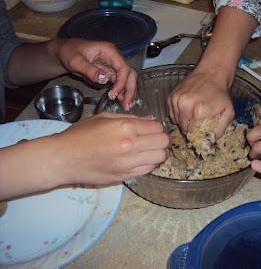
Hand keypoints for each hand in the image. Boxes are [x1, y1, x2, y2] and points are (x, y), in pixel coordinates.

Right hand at [50, 113, 169, 184]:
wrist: (63, 158)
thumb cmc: (81, 134)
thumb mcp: (104, 117)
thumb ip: (130, 118)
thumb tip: (151, 120)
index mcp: (125, 127)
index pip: (157, 126)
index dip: (158, 126)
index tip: (152, 128)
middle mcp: (131, 145)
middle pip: (163, 142)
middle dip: (162, 138)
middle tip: (155, 138)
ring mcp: (129, 163)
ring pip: (160, 157)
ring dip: (159, 152)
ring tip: (150, 150)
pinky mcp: (125, 176)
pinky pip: (149, 170)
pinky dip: (150, 163)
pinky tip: (141, 159)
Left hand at [55, 38, 136, 109]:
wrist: (63, 52)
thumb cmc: (68, 52)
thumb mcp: (76, 61)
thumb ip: (90, 70)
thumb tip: (105, 79)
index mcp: (109, 51)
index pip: (123, 68)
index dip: (121, 83)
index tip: (113, 95)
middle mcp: (115, 57)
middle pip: (130, 74)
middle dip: (130, 89)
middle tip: (127, 104)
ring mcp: (113, 64)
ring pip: (127, 78)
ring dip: (128, 92)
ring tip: (126, 105)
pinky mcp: (110, 71)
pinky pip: (120, 81)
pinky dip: (122, 91)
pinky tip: (122, 100)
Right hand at [168, 70, 234, 137]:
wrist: (212, 74)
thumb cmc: (221, 94)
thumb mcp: (228, 113)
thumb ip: (219, 130)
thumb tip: (208, 143)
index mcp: (199, 111)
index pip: (192, 134)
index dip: (197, 136)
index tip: (201, 133)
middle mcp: (185, 106)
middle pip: (184, 129)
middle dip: (190, 130)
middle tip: (198, 124)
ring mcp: (177, 101)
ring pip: (176, 122)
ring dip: (184, 122)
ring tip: (193, 115)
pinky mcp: (171, 97)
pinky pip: (172, 114)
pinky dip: (178, 115)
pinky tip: (187, 109)